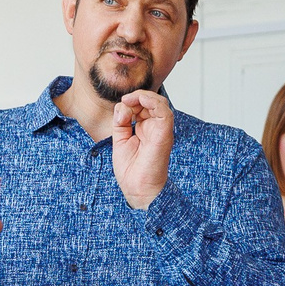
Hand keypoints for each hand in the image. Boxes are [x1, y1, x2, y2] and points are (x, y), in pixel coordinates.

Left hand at [112, 90, 175, 209]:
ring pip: (159, 102)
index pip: (142, 106)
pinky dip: (152, 101)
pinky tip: (139, 101)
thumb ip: (121, 122)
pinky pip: (164, 112)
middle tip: (125, 102)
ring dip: (143, 96)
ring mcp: (161, 130)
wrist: (137, 188)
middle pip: (151, 101)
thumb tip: (123, 106)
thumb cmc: (131, 170)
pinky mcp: (164, 134)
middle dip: (136, 97)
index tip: (121, 106)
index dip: (131, 101)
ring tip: (129, 101)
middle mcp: (155, 128)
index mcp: (146, 129)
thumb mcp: (120, 139)